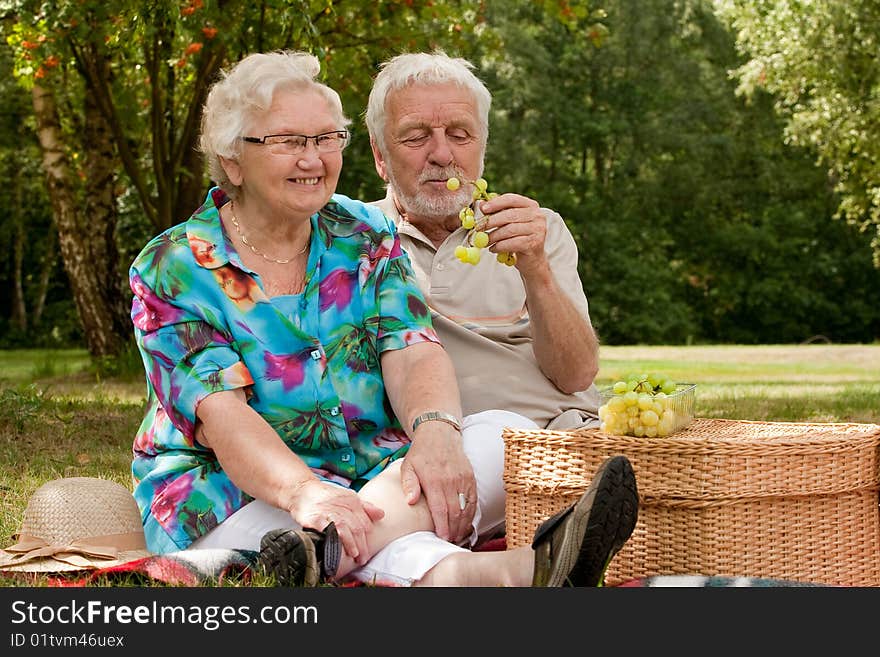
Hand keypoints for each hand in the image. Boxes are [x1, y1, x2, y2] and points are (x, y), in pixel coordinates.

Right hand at [288, 479, 384, 567]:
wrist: (302, 491)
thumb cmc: (327, 497)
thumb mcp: (349, 498)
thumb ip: (365, 508)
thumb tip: (381, 514)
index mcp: (353, 502)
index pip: (365, 523)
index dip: (367, 538)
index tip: (368, 550)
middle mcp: (343, 507)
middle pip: (357, 528)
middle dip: (362, 545)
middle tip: (363, 558)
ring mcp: (329, 512)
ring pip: (345, 529)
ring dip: (351, 543)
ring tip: (355, 555)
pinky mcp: (316, 518)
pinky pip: (327, 529)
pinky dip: (334, 539)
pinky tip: (337, 547)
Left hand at [400, 423, 476, 543]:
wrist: (439, 434)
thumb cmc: (421, 453)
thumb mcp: (408, 466)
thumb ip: (409, 484)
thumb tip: (410, 502)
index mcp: (434, 480)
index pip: (440, 509)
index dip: (442, 526)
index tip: (442, 537)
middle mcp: (451, 481)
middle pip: (455, 512)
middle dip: (453, 529)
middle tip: (449, 540)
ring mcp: (463, 479)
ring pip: (466, 507)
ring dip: (463, 524)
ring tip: (457, 535)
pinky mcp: (470, 478)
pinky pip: (473, 499)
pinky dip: (471, 513)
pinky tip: (466, 522)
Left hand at [478, 193, 548, 277]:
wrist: (532, 259)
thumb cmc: (518, 237)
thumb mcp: (508, 223)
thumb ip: (497, 212)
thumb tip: (481, 205)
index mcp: (531, 205)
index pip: (512, 199)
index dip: (496, 203)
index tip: (483, 209)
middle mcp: (537, 216)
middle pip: (510, 215)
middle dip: (491, 221)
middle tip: (478, 228)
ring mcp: (537, 230)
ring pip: (510, 230)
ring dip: (493, 236)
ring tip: (484, 241)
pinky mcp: (534, 243)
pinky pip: (512, 243)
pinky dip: (499, 246)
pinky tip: (493, 248)